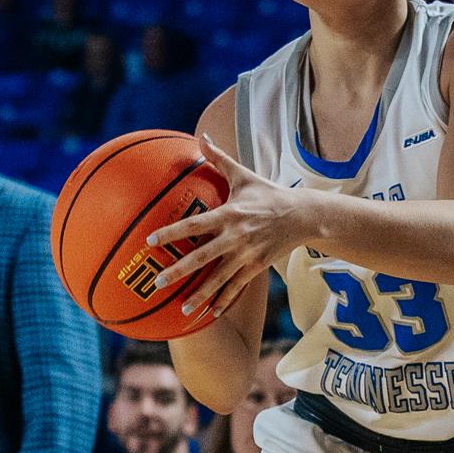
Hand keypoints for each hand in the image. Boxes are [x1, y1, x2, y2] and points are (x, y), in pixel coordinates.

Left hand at [143, 136, 309, 324]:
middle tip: (157, 283)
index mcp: (229, 214)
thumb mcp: (244, 175)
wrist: (302, 216)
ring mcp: (247, 255)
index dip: (172, 232)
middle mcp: (236, 237)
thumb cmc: (267, 193)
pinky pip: (237, 287)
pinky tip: (209, 315)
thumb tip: (201, 137)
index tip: (150, 240)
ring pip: (219, 279)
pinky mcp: (256, 267)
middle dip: (179, 271)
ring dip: (200, 295)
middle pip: (202, 257)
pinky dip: (224, 301)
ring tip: (181, 310)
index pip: (195, 224)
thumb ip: (219, 159)